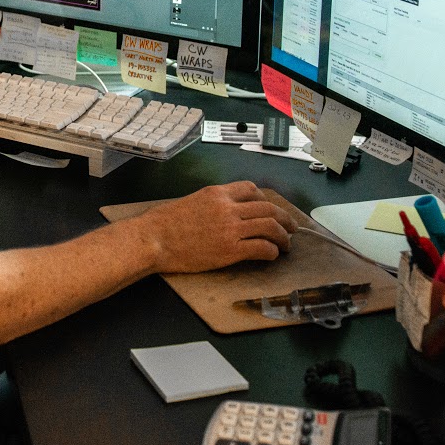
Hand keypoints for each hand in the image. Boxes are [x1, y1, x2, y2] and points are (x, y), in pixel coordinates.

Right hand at [136, 181, 295, 272]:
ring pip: (270, 226)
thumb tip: (224, 211)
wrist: (153, 239)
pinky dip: (272, 251)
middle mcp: (227, 207)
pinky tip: (272, 255)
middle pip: (267, 207)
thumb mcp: (191, 201)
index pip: (250, 189)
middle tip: (291, 227)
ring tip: (286, 244)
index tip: (269, 209)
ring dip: (283, 236)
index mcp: (217, 193)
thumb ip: (212, 203)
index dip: (265, 199)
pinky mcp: (230, 250)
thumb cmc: (164, 223)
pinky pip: (262, 248)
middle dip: (284, 218)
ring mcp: (230, 228)